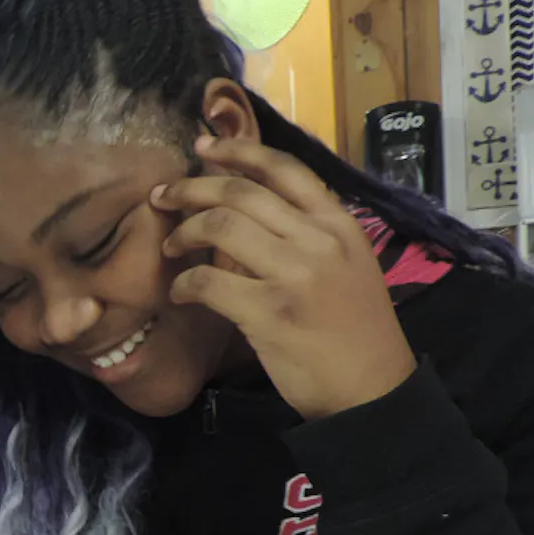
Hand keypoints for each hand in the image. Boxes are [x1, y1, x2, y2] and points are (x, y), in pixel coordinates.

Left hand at [153, 136, 417, 418]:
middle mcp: (318, 240)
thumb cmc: (353, 329)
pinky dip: (183, 285)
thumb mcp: (346, 265)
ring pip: (220, 227)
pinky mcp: (269, 313)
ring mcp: (294, 275)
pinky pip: (208, 282)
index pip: (283, 168)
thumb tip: (248, 208)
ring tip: (170, 249)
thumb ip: (305, 234)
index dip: (237, 151)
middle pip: (240, 192)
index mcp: (338, 223)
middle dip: (190, 189)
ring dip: (182, 234)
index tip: (202, 147)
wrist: (371, 388)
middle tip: (162, 198)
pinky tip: (180, 294)